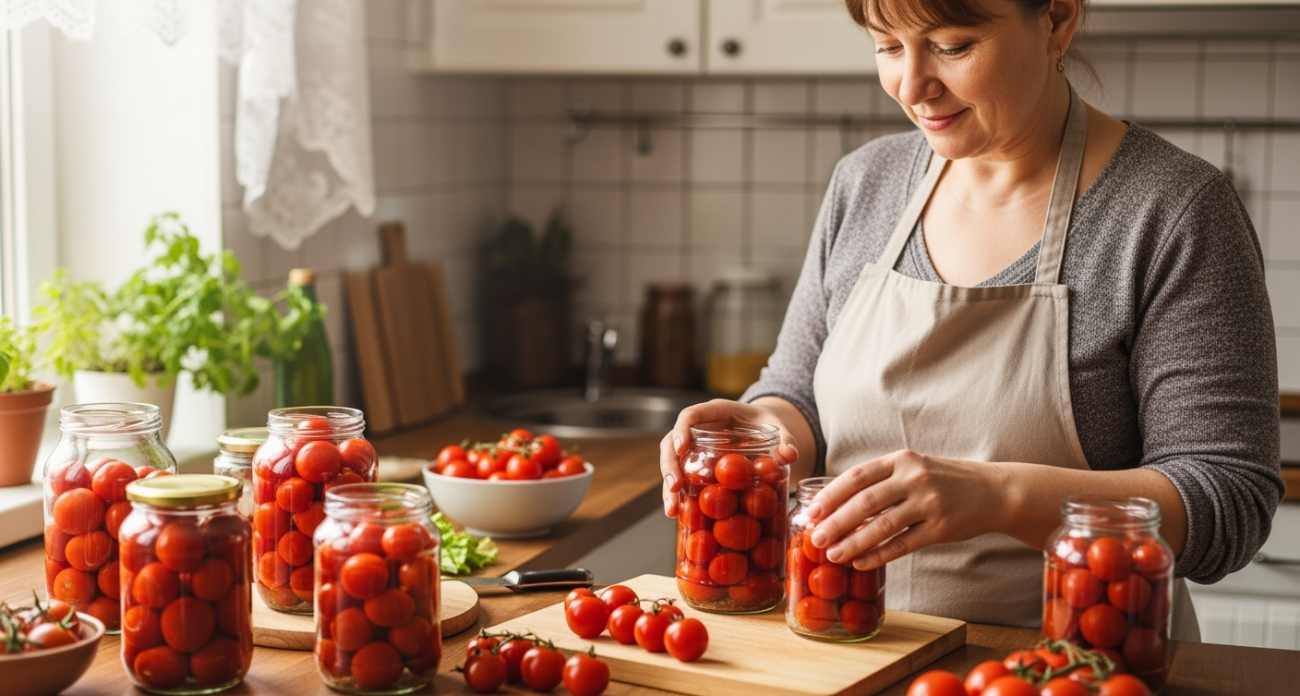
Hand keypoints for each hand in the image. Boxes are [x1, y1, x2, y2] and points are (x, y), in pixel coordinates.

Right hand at [659, 398, 799, 516]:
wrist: (762, 430)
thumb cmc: (766, 424)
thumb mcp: (778, 427)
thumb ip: (785, 438)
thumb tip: (789, 455)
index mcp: (714, 412)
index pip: (690, 416)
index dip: (682, 430)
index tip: (682, 449)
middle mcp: (698, 430)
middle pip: (671, 443)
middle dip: (669, 466)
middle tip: (674, 487)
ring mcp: (693, 448)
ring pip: (671, 463)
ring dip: (668, 487)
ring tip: (672, 511)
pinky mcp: (696, 465)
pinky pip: (682, 478)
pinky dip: (679, 497)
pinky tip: (678, 516)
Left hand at [804, 449, 1011, 569]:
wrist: (993, 491)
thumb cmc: (944, 481)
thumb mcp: (914, 468)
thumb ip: (882, 480)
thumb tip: (838, 503)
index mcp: (902, 460)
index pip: (857, 476)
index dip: (831, 495)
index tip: (811, 511)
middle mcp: (914, 478)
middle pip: (865, 502)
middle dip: (836, 522)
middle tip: (815, 538)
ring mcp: (929, 503)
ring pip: (882, 526)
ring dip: (853, 543)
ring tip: (833, 555)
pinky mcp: (941, 528)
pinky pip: (902, 544)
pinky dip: (878, 555)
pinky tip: (861, 563)